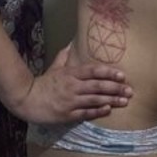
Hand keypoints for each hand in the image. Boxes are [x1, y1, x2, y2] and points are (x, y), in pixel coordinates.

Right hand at [13, 44, 133, 124]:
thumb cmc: (43, 84)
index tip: (123, 75)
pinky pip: (85, 113)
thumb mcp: (54, 68)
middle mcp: (73, 86)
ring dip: (111, 100)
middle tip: (130, 90)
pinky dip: (97, 111)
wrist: (26, 99)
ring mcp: (70, 101)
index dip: (109, 72)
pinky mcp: (66, 114)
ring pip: (95, 99)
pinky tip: (108, 110)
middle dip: (116, 88)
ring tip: (125, 101)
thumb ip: (64, 56)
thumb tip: (71, 42)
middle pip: (98, 86)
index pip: (94, 71)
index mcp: (71, 74)